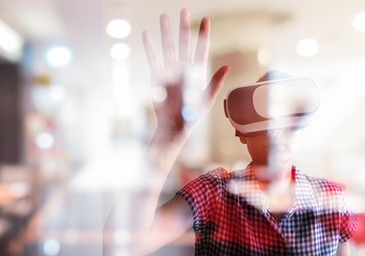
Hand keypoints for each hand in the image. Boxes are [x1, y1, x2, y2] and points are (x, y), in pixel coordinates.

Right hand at [142, 9, 229, 143]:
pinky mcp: (157, 77)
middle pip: (184, 43)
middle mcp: (183, 68)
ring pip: (168, 47)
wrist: (174, 126)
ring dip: (166, 32)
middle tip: (184, 10)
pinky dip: (149, 47)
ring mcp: (170, 71)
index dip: (203, 34)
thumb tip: (226, 66)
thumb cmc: (192, 115)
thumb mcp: (207, 98)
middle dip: (184, 27)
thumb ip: (215, 82)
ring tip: (164, 17)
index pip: (201, 49)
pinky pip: (153, 59)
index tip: (206, 20)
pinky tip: (146, 35)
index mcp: (197, 72)